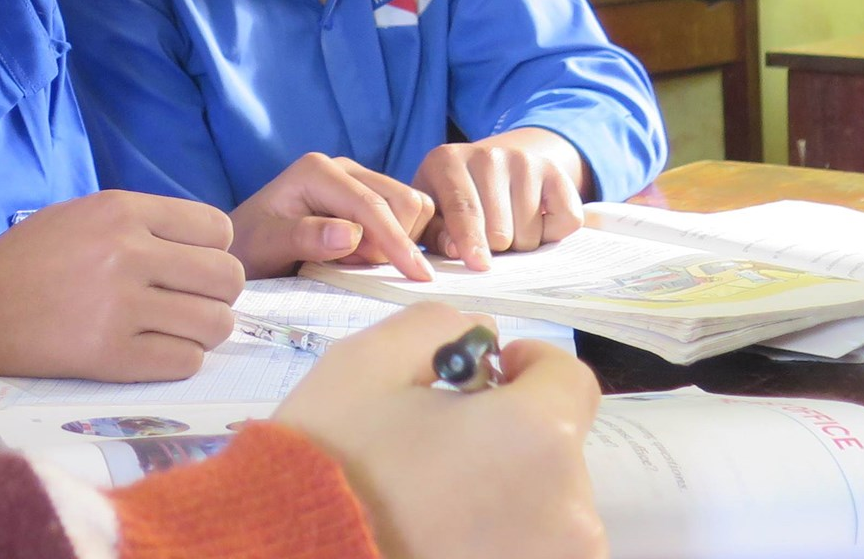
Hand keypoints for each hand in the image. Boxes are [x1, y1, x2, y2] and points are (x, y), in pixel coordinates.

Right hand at [0, 190, 243, 385]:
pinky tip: (150, 352)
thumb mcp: (80, 215)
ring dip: (203, 333)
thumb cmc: (25, 261)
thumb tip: (206, 250)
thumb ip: (140, 224)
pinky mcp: (112, 356)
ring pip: (216, 324)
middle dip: (217, 296)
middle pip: (227, 277)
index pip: (216, 229)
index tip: (191, 270)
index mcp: (120, 210)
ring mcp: (121, 306)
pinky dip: (177, 361)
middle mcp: (127, 252)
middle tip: (189, 306)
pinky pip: (186, 362)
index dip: (213, 253)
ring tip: (173, 332)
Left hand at [228, 152, 434, 280]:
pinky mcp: (370, 199)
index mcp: (317, 171)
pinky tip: (368, 259)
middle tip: (354, 269)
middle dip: (394, 242)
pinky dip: (400, 241)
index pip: (371, 205)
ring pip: (412, 208)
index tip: (417, 277)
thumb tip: (351, 235)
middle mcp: (343, 168)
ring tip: (354, 263)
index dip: (396, 241)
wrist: (243, 246)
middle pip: (403, 201)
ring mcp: (359, 182)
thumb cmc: (249, 247)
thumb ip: (305, 238)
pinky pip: (408, 217)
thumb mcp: (266, 247)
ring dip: (396, 242)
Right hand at [274, 303, 604, 558]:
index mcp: (536, 435)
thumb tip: (480, 333)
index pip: (570, 379)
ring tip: (433, 499)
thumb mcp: (362, 365)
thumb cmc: (333, 460)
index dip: (527, 366)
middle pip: (553, 446)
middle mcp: (571, 508)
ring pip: (544, 505)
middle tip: (437, 444)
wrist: (292, 550)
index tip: (485, 375)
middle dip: (506, 434)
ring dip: (504, 491)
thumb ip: (433, 327)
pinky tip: (441, 535)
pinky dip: (499, 537)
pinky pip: (533, 548)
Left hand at [412, 129, 587, 269]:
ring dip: (521, 245)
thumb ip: (436, 236)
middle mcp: (487, 154)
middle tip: (487, 242)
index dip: (471, 241)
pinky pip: (566, 220)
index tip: (479, 265)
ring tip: (507, 229)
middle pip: (500, 230)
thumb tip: (455, 250)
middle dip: (495, 250)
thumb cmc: (451, 202)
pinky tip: (534, 222)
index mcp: (446, 162)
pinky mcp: (553, 170)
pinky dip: (553, 234)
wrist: (487, 172)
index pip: (463, 209)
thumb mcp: (432, 216)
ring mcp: (523, 159)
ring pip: (530, 233)